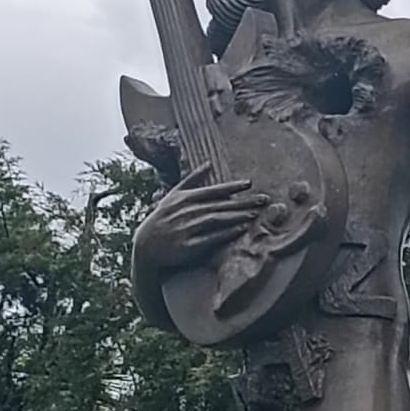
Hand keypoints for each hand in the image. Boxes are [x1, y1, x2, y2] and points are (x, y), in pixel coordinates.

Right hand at [133, 163, 267, 271]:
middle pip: (220, 205)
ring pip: (217, 219)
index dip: (232, 187)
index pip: (213, 190)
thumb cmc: (162, 218)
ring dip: (238, 216)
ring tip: (255, 214)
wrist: (146, 246)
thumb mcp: (172, 195)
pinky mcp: (189, 245)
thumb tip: (208, 163)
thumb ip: (192, 179)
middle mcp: (187, 211)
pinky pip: (211, 238)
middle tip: (263, 199)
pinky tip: (241, 230)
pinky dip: (226, 233)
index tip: (249, 184)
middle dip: (243, 202)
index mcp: (185, 198)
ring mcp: (188, 228)